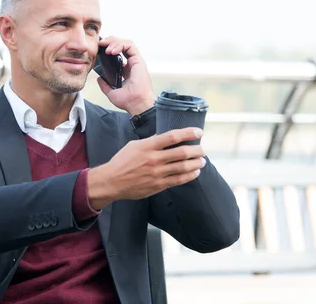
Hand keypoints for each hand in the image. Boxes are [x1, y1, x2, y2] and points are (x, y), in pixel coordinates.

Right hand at [87, 127, 206, 208]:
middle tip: (203, 150)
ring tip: (202, 161)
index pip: (172, 137)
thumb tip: (167, 139)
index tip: (199, 132)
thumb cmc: (122, 161)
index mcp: (148, 146)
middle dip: (197, 150)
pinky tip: (195, 172)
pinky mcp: (158, 185)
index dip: (188, 133)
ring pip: (183, 167)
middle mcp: (154, 159)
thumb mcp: (134, 145)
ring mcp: (157, 173)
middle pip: (182, 153)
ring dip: (196, 163)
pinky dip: (190, 176)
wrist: (112, 181)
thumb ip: (151, 142)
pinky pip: (178, 180)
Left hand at [96, 36, 154, 115]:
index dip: (109, 48)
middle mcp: (131, 64)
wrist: (136, 104)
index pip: (118, 53)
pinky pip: (130, 46)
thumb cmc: (128, 101)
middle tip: (100, 44)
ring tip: (106, 48)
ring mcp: (135, 61)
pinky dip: (120, 45)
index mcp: (126, 70)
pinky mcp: (138, 60)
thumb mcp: (111, 92)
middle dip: (110, 41)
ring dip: (114, 42)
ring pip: (126, 43)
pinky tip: (112, 51)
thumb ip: (105, 85)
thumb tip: (99, 79)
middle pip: (121, 45)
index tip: (99, 50)